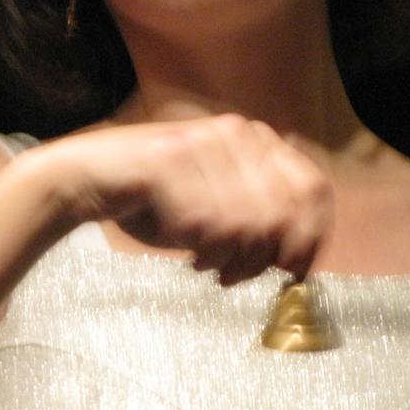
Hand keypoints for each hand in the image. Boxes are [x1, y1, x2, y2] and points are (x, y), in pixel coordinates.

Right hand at [25, 114, 333, 284]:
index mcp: (257, 138)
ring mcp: (204, 145)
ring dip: (231, 261)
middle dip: (265, 259)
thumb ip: (263, 213)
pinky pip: (208, 230)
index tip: (297, 273)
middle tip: (239, 276)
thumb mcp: (224, 199)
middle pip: (285, 216)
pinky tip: (190, 255)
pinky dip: (204, 255)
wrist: (95, 176)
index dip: (314, 237)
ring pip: (248, 228)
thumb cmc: (163, 197)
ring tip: (209, 264)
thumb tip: (302, 259)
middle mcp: (237, 133)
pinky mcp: (171, 163)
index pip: (315, 189)